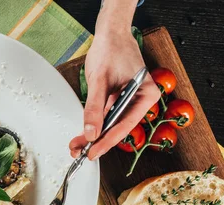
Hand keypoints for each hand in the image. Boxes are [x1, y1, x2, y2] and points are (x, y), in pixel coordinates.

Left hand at [69, 26, 159, 159]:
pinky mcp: (119, 98)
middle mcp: (141, 99)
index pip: (125, 124)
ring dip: (94, 135)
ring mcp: (130, 99)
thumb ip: (95, 108)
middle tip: (80, 153)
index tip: (93, 152)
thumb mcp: (100, 81)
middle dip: (98, 141)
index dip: (107, 141)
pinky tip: (84, 134)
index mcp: (146, 94)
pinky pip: (107, 116)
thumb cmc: (111, 49)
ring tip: (77, 146)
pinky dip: (95, 124)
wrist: (110, 33)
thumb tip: (91, 132)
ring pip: (111, 123)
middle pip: (118, 127)